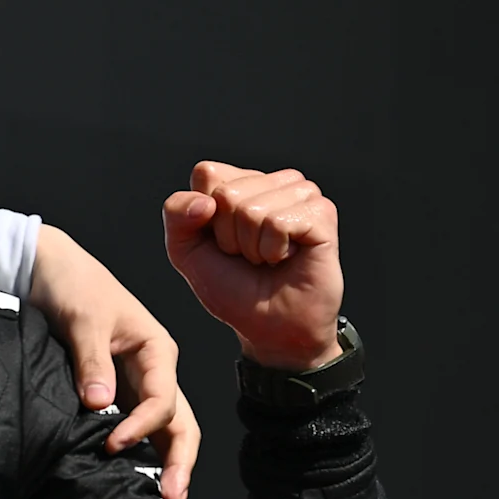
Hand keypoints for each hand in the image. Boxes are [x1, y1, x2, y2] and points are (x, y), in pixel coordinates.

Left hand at [30, 224, 199, 498]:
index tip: (112, 443)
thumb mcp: (83, 317)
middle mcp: (154, 370)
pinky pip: (132, 425)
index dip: (141, 426)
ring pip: (162, 429)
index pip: (162, 400)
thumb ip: (91, 360)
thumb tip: (98, 406)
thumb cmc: (72, 283)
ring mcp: (134, 383)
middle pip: (179, 423)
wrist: (45, 267)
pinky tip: (130, 477)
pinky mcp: (111, 391)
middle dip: (179, 461)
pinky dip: (138, 451)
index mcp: (158, 350)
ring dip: (164, 463)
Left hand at [163, 162, 344, 372]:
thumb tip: (205, 201)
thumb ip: (176, 214)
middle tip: (248, 255)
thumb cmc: (232, 287)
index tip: (220, 241)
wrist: (269, 325)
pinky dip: (273, 250)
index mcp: (240, 182)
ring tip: (267, 257)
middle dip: (228, 235)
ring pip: (252, 208)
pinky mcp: (322, 213)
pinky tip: (285, 258)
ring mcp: (301, 195)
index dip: (202, 215)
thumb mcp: (185, 250)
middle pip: (227, 193)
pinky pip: (278, 222)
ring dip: (252, 246)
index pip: (207, 173)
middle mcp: (273, 182)